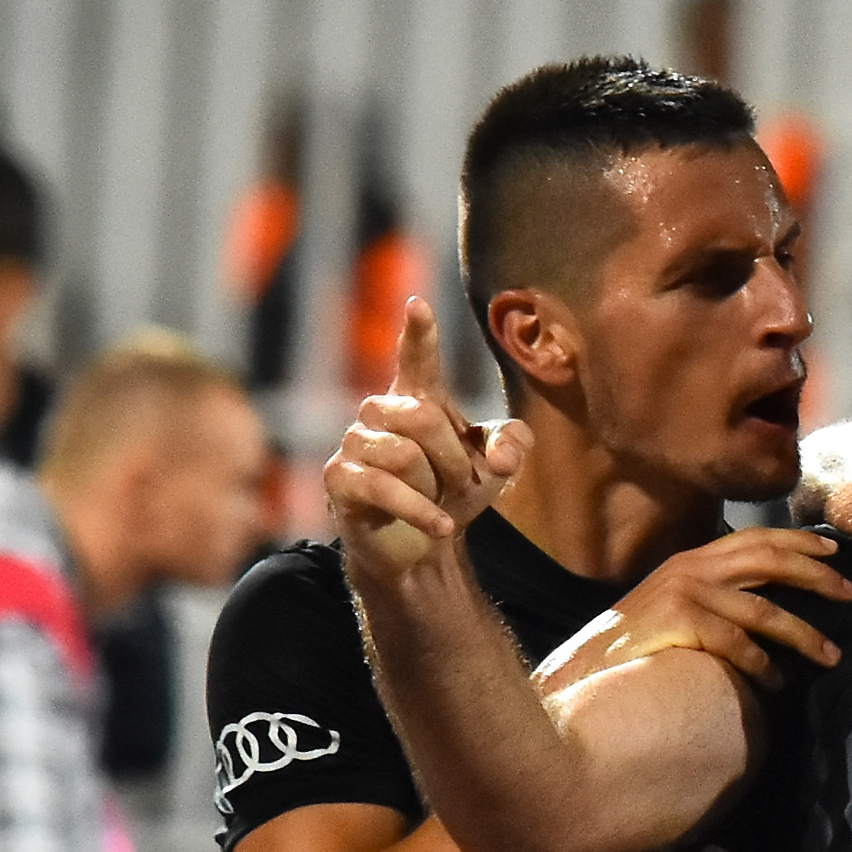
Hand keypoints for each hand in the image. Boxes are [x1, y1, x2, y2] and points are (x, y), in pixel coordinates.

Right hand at [324, 298, 531, 583]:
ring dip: (435, 488)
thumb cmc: (451, 493)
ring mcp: (354, 442)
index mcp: (417, 398)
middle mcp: (379, 411)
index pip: (417, 359)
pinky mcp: (339, 478)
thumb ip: (512, 446)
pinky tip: (441, 527)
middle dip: (455, 458)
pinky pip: (384, 487)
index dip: (419, 334)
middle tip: (465, 485)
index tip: (419, 305)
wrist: (420, 545)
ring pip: (403, 455)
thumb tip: (501, 457)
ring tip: (439, 504)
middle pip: (423, 417)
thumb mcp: (493, 468)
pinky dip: (420, 511)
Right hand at [542, 531, 851, 692]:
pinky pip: (738, 644)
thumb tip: (761, 609)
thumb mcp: (674, 606)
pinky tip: (777, 682)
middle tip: (850, 592)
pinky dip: (763, 665)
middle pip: (769, 561)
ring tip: (830, 655)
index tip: (834, 551)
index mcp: (693, 559)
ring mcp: (686, 594)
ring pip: (764, 610)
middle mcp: (692, 568)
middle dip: (816, 575)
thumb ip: (713, 598)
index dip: (798, 542)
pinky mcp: (681, 623)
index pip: (756, 538)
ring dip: (804, 634)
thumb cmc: (634, 645)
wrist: (586, 666)